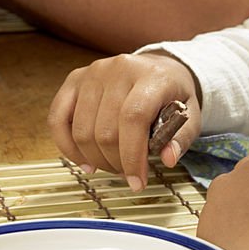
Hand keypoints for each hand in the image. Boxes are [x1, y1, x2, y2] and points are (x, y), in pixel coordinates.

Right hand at [49, 53, 201, 189]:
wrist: (158, 67)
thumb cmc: (173, 94)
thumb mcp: (190, 115)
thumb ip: (181, 138)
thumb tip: (167, 159)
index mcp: (151, 76)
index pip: (133, 117)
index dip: (132, 156)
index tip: (137, 182)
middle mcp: (119, 68)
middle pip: (106, 129)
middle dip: (115, 163)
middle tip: (127, 174)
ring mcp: (93, 72)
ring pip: (82, 130)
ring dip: (95, 158)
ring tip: (111, 166)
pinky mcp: (75, 79)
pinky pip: (57, 118)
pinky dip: (67, 146)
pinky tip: (84, 161)